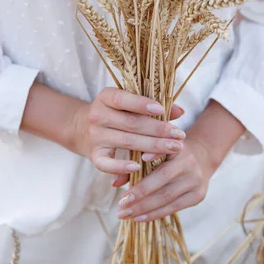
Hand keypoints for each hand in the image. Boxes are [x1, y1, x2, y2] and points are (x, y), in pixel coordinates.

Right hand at [67, 87, 185, 176]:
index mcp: (105, 97)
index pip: (123, 99)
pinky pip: (107, 164)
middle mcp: (97, 115)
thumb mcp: (129, 104)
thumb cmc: (116, 113)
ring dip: (153, 146)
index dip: (142, 104)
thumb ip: (153, 106)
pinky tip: (139, 166)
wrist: (83, 128)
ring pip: (127, 141)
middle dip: (158, 129)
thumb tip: (180, 111)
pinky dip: (122, 166)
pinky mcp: (94, 155)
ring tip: (174, 147)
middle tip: (179, 135)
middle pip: (131, 123)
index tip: (162, 110)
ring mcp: (95, 136)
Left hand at [116, 135, 215, 221]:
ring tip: (125, 215)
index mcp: (177, 146)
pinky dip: (155, 214)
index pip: (161, 156)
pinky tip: (139, 218)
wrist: (202, 156)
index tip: (128, 178)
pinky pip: (174, 208)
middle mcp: (189, 163)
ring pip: (167, 198)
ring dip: (144, 209)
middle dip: (139, 196)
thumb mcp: (155, 149)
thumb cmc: (169, 152)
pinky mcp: (198, 195)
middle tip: (120, 205)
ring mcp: (196, 180)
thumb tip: (114, 183)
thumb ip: (134, 161)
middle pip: (162, 181)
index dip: (147, 165)